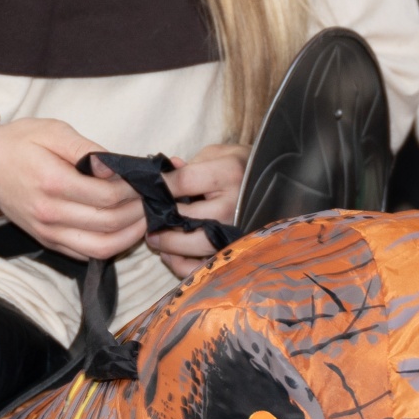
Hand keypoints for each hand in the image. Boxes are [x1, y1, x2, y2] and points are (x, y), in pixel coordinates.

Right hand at [0, 116, 148, 260]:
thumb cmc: (19, 144)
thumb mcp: (53, 131)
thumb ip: (87, 150)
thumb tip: (116, 168)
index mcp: (52, 182)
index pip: (106, 196)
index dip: (132, 190)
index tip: (142, 180)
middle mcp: (50, 213)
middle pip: (108, 224)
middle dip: (137, 213)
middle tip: (149, 200)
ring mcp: (48, 232)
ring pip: (100, 248)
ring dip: (129, 237)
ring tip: (142, 219)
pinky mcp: (47, 241)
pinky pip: (85, 254)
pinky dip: (109, 247)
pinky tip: (121, 230)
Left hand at [149, 142, 246, 273]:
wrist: (274, 183)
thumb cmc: (238, 165)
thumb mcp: (215, 154)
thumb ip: (189, 165)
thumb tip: (163, 173)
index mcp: (228, 173)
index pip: (183, 182)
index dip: (159, 187)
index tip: (145, 189)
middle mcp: (232, 204)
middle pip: (184, 217)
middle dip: (158, 219)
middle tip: (144, 219)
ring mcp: (234, 229)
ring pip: (193, 245)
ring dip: (167, 245)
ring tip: (153, 239)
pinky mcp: (233, 249)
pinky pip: (203, 265)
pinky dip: (181, 264)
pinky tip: (169, 255)